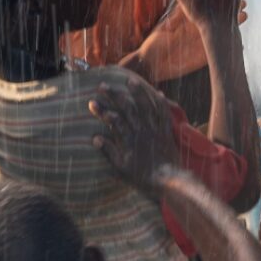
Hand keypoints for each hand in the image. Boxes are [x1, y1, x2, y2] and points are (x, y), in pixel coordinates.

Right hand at [91, 79, 180, 196]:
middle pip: (127, 108)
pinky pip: (164, 114)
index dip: (102, 111)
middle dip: (115, 95)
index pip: (113, 120)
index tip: (92, 102)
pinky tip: (158, 93)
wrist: (169, 180)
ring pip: (146, 106)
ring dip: (138, 92)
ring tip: (130, 80)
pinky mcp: (166, 132)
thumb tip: (96, 138)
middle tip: (103, 85)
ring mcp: (155, 129)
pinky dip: (161, 103)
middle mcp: (142, 130)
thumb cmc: (142, 177)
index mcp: (129, 139)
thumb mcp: (121, 168)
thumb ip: (109, 152)